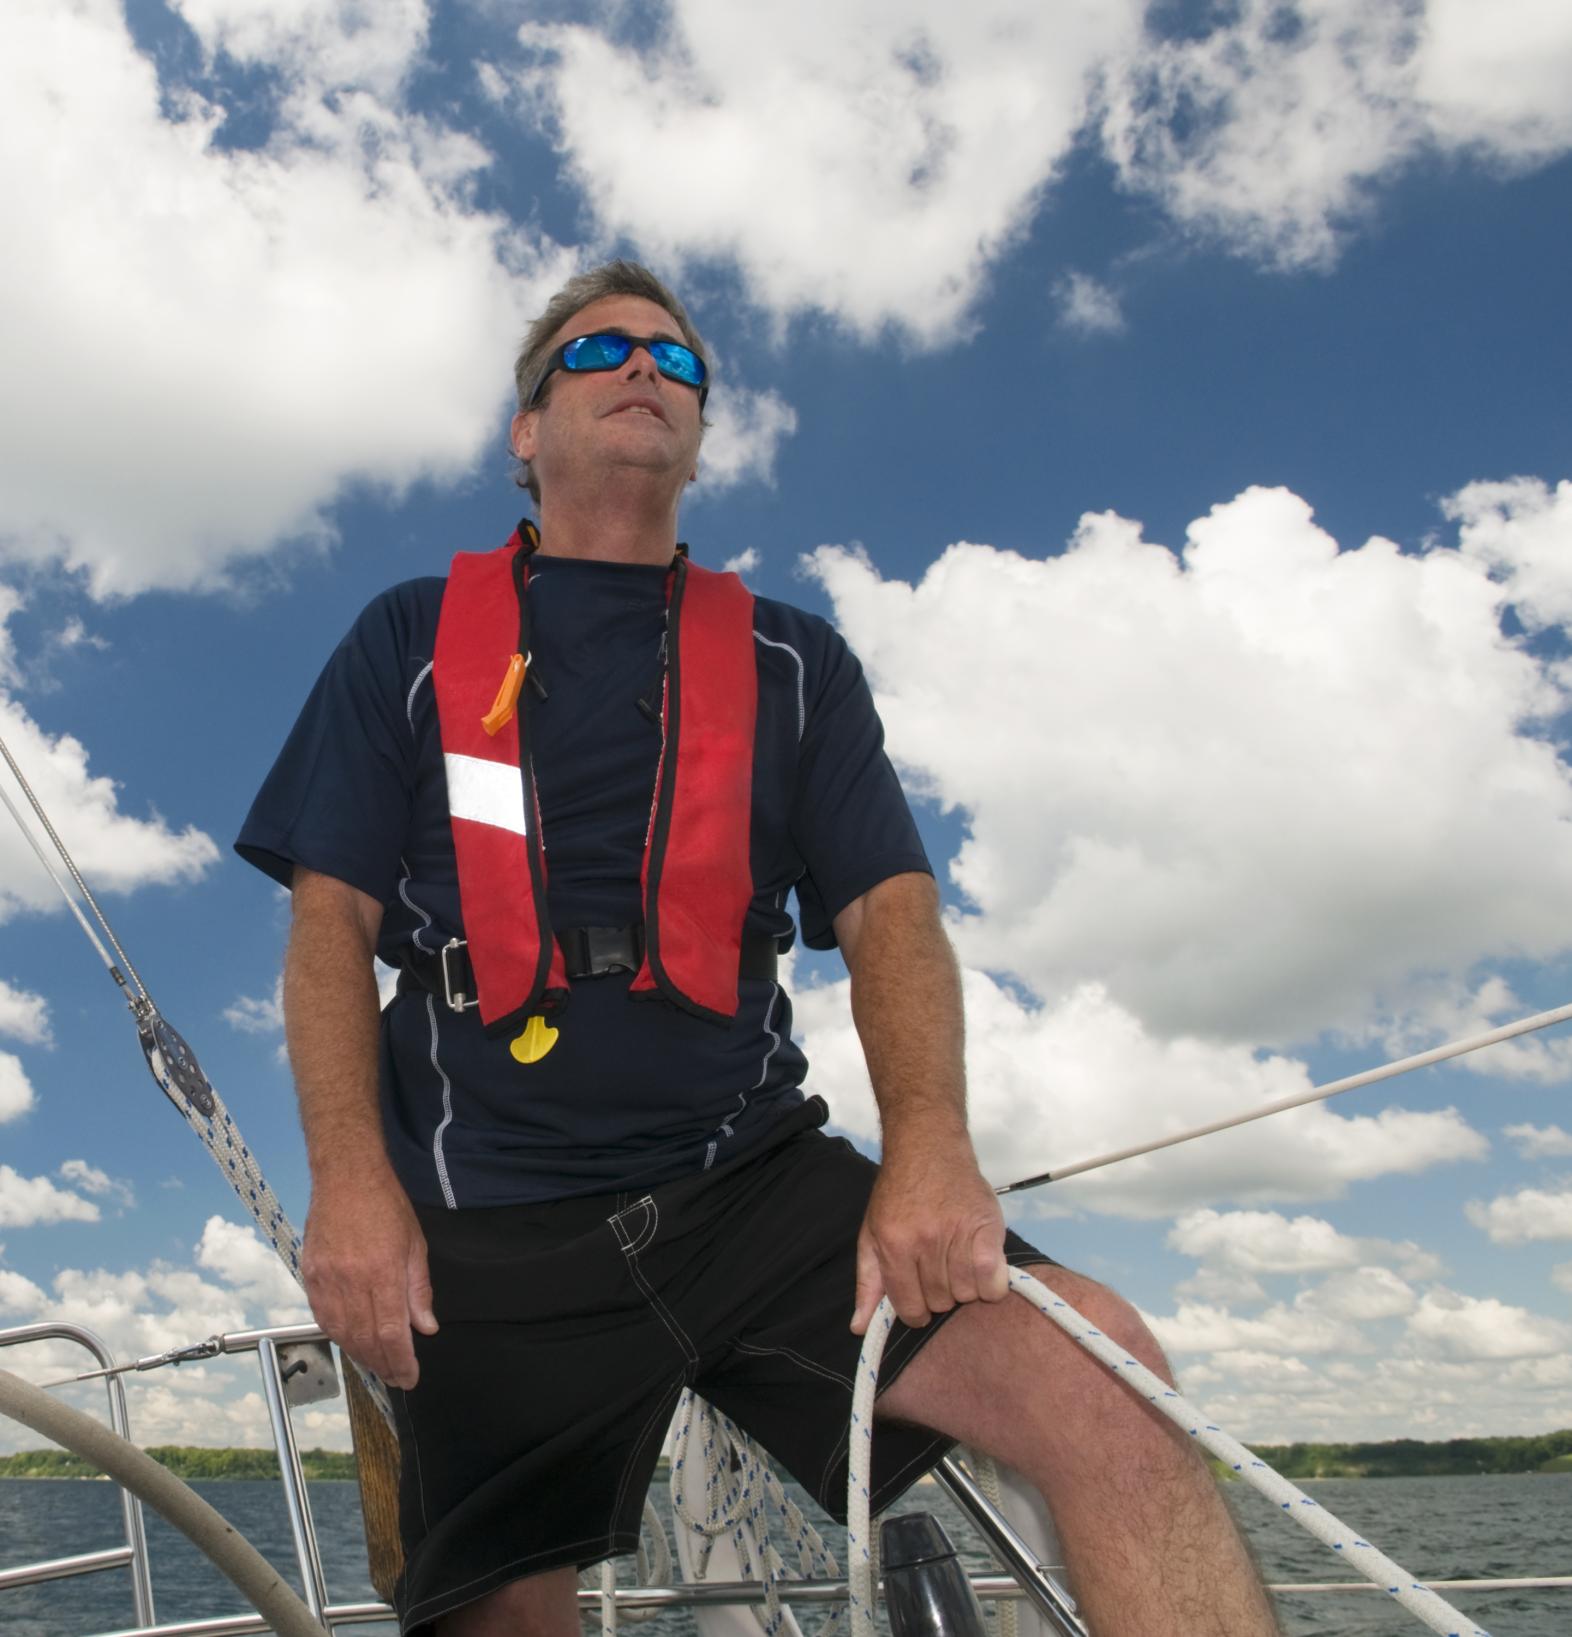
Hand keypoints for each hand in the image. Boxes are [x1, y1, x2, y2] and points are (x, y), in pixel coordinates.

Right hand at [300, 1168, 437, 1388]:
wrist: (346, 1176)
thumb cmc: (386, 1205)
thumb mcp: (415, 1244)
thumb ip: (419, 1289)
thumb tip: (426, 1327)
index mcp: (382, 1273)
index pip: (391, 1332)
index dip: (400, 1361)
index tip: (410, 1378)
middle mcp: (351, 1281)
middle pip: (365, 1338)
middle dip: (382, 1364)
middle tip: (396, 1378)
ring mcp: (326, 1280)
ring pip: (341, 1332)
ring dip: (360, 1355)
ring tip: (377, 1365)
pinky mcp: (309, 1275)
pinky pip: (323, 1317)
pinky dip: (338, 1335)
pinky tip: (351, 1342)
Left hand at [851, 1145, 1008, 1334]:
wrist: (927, 1147)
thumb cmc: (897, 1193)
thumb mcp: (871, 1234)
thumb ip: (868, 1283)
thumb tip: (859, 1328)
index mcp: (893, 1245)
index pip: (910, 1308)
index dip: (916, 1310)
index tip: (921, 1297)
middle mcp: (924, 1241)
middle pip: (941, 1302)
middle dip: (940, 1292)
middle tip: (939, 1267)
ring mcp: (957, 1233)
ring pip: (968, 1293)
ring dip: (965, 1285)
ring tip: (958, 1259)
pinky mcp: (986, 1226)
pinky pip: (994, 1279)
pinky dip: (991, 1281)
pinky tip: (981, 1263)